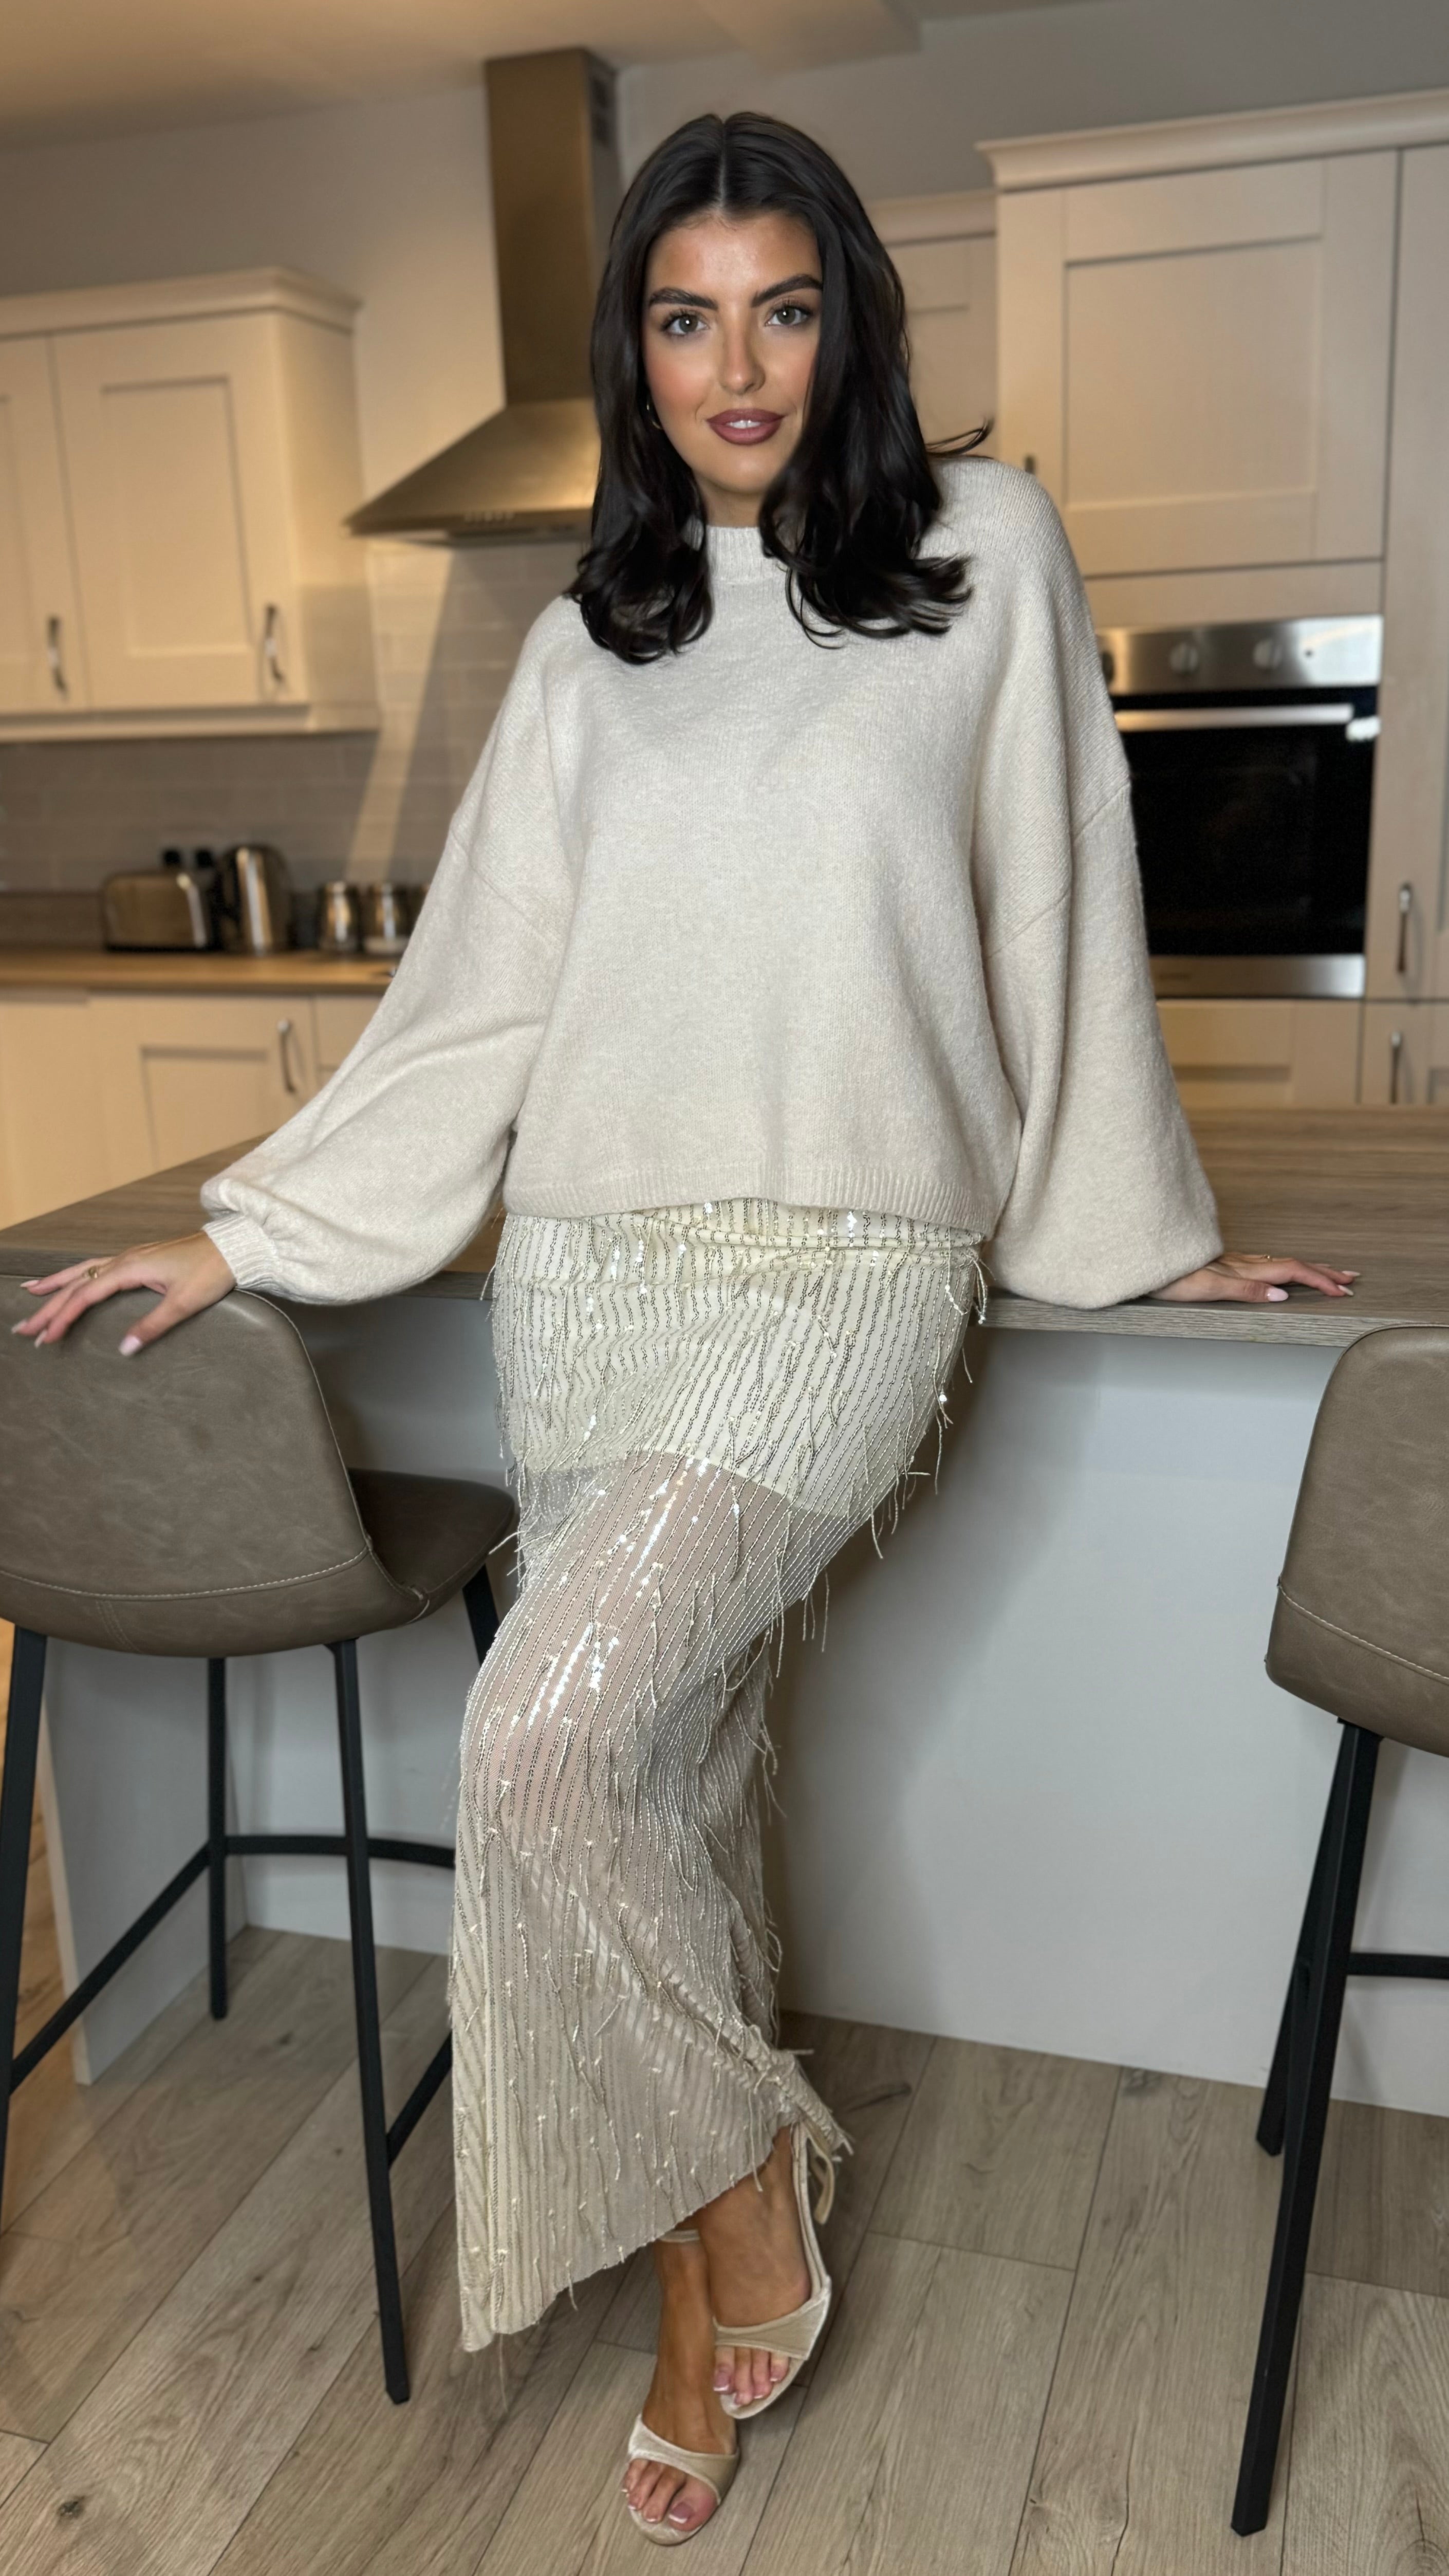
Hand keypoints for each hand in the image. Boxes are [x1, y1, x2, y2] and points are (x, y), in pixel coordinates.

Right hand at [11, 1232, 236, 1353]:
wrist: (234, 1246)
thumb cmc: (212, 1272)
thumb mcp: (184, 1303)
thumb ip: (153, 1326)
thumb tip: (124, 1348)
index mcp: (131, 1268)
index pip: (86, 1295)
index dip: (63, 1317)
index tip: (47, 1337)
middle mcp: (125, 1259)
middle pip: (77, 1282)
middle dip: (49, 1306)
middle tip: (25, 1328)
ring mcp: (131, 1256)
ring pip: (83, 1270)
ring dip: (57, 1285)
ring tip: (31, 1294)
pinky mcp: (140, 1258)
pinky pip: (98, 1265)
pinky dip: (78, 1273)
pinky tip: (72, 1279)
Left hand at [1150, 1251, 1357, 1305]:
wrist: (1144, 1257)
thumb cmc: (1168, 1276)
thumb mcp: (1206, 1288)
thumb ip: (1245, 1291)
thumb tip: (1281, 1296)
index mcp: (1244, 1269)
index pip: (1292, 1272)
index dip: (1319, 1281)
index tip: (1343, 1291)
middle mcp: (1242, 1263)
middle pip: (1292, 1264)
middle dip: (1323, 1272)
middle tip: (1350, 1278)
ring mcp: (1233, 1262)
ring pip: (1280, 1262)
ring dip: (1307, 1269)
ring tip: (1327, 1272)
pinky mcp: (1223, 1263)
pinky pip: (1264, 1263)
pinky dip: (1284, 1267)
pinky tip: (1281, 1269)